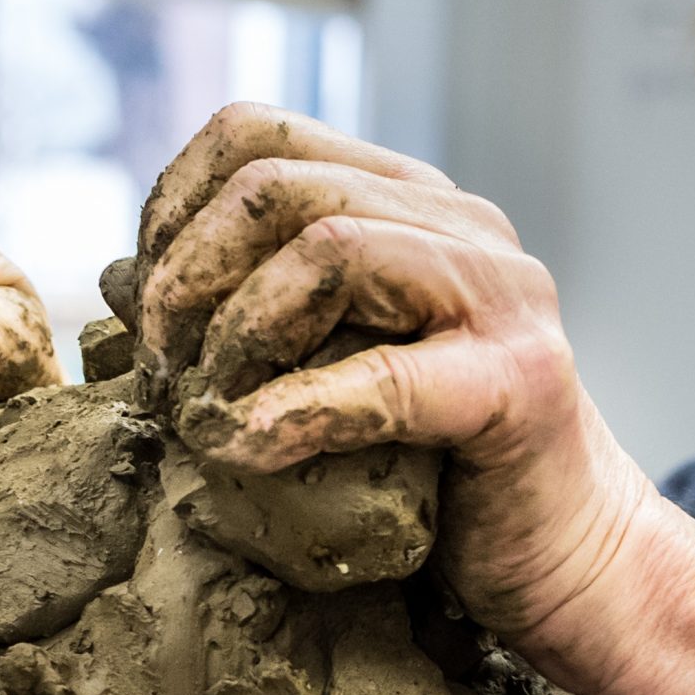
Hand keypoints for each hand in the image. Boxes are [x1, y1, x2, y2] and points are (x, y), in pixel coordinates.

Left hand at [132, 103, 694, 694]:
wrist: (572, 560)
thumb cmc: (437, 475)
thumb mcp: (336, 364)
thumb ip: (260, 311)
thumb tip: (122, 284)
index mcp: (411, 203)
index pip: (258, 133)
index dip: (174, 205)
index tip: (150, 302)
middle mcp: (462, 227)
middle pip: (278, 185)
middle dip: (187, 274)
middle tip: (163, 365)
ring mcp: (501, 299)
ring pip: (329, 249)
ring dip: (236, 332)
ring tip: (208, 407)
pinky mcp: (520, 386)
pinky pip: (383, 377)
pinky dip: (295, 413)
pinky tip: (249, 450)